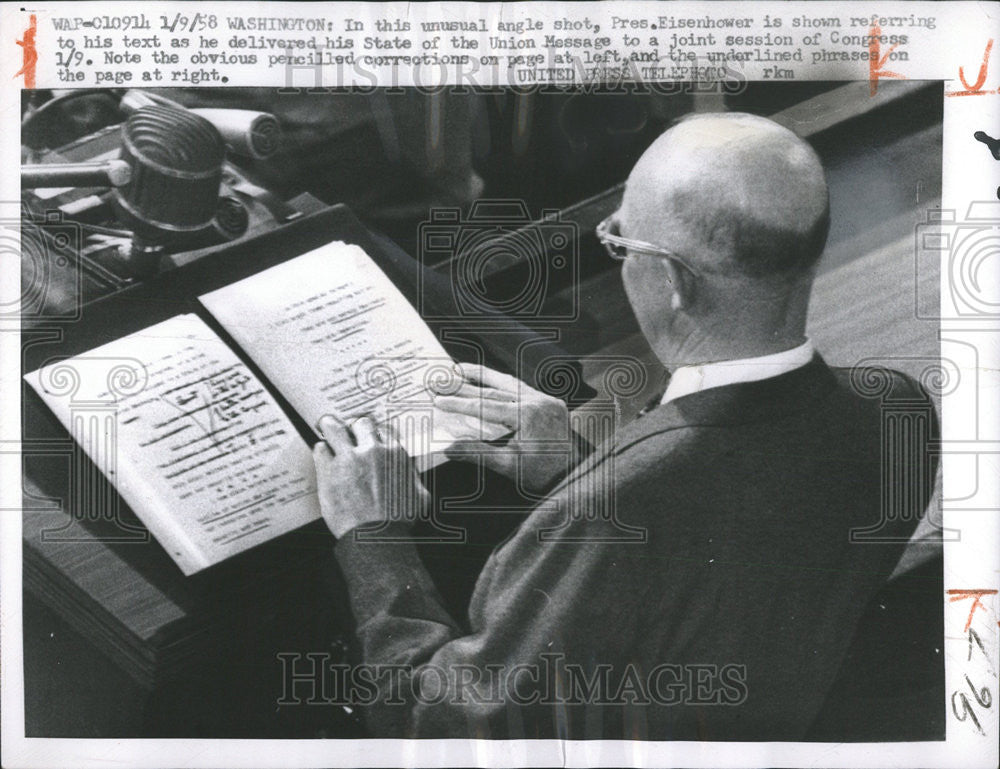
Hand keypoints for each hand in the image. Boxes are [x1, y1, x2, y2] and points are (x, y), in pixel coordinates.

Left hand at [312, 414, 429, 538]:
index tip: (371, 437)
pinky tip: (323, 454)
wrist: (376, 537)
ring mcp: (348, 458)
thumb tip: (411, 471)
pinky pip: (320, 448)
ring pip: (334, 428)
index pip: (383, 430)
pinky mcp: (329, 469)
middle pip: (360, 423)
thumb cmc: (398, 521)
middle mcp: (372, 451)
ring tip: (328, 428)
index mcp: (395, 454)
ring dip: (331, 427)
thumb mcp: (420, 496)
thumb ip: (414, 477)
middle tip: (350, 432)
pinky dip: (321, 450)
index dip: (376, 433)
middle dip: (355, 427)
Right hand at [432, 363, 576, 493]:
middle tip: (442, 381)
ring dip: (484, 376)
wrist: (572, 477)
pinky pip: (522, 389)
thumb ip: (477, 453)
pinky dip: (503, 385)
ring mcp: (546, 400)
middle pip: (494, 390)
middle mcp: (539, 401)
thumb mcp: (508, 466)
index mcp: (529, 415)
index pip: (486, 405)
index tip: (440, 401)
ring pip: (509, 383)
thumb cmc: (544, 474)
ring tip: (461, 369)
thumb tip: (449, 448)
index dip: (460, 403)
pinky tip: (488, 380)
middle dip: (465, 386)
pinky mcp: (550, 403)